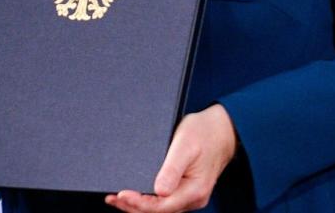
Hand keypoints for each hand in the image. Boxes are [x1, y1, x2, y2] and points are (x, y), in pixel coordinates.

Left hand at [105, 104, 236, 212]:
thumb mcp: (185, 146)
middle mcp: (193, 198)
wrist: (223, 129)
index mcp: (194, 190)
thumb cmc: (205, 133)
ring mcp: (190, 196)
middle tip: (111, 199)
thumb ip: (172, 169)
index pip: (161, 206)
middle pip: (159, 212)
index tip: (120, 195)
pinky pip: (165, 202)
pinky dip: (148, 201)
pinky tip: (135, 195)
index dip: (139, 203)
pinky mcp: (186, 190)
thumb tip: (158, 191)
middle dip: (133, 207)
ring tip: (116, 199)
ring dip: (138, 206)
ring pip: (161, 209)